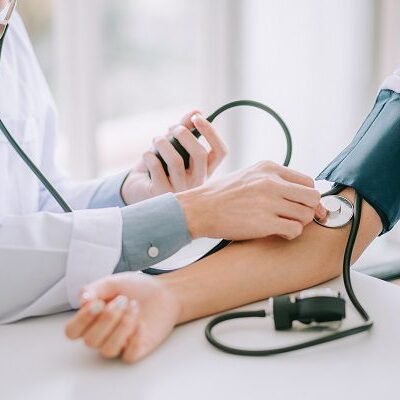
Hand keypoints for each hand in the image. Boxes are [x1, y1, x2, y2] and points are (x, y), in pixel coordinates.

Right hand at [65, 273, 180, 362]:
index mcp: (91, 319)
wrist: (163, 292)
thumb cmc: (134, 288)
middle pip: (90, 341)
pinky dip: (135, 339)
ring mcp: (119, 344)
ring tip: (134, 306)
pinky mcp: (136, 350)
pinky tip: (142, 324)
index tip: (98, 303)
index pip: (72, 332)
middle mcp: (101, 335)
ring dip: (122, 326)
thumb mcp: (113, 282)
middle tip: (123, 300)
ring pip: (108, 349)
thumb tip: (82, 300)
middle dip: (107, 318)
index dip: (82, 320)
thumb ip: (95, 289)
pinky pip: (128, 356)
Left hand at [121, 110, 227, 204]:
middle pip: (200, 154)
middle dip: (186, 135)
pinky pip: (156, 167)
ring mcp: (181, 191)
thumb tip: (196, 111)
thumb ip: (185, 129)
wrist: (139, 189)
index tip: (197, 118)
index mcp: (205, 170)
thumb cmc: (160, 166)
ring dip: (163, 143)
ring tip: (156, 140)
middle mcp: (197, 182)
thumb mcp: (174, 146)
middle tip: (174, 129)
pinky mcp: (162, 193)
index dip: (211, 132)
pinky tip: (146, 155)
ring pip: (175, 161)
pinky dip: (149, 155)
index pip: (221, 152)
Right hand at [176, 161, 326, 240]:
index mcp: (268, 168)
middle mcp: (271, 182)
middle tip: (296, 217)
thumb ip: (272, 181)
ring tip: (284, 225)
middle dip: (308, 210)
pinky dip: (291, 234)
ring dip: (299, 223)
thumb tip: (297, 194)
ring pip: (307, 214)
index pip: (307, 181)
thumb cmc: (221, 195)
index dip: (307, 196)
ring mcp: (268, 202)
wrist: (199, 209)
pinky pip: (295, 229)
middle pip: (312, 197)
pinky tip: (278, 233)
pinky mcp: (264, 222)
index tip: (301, 205)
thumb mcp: (248, 176)